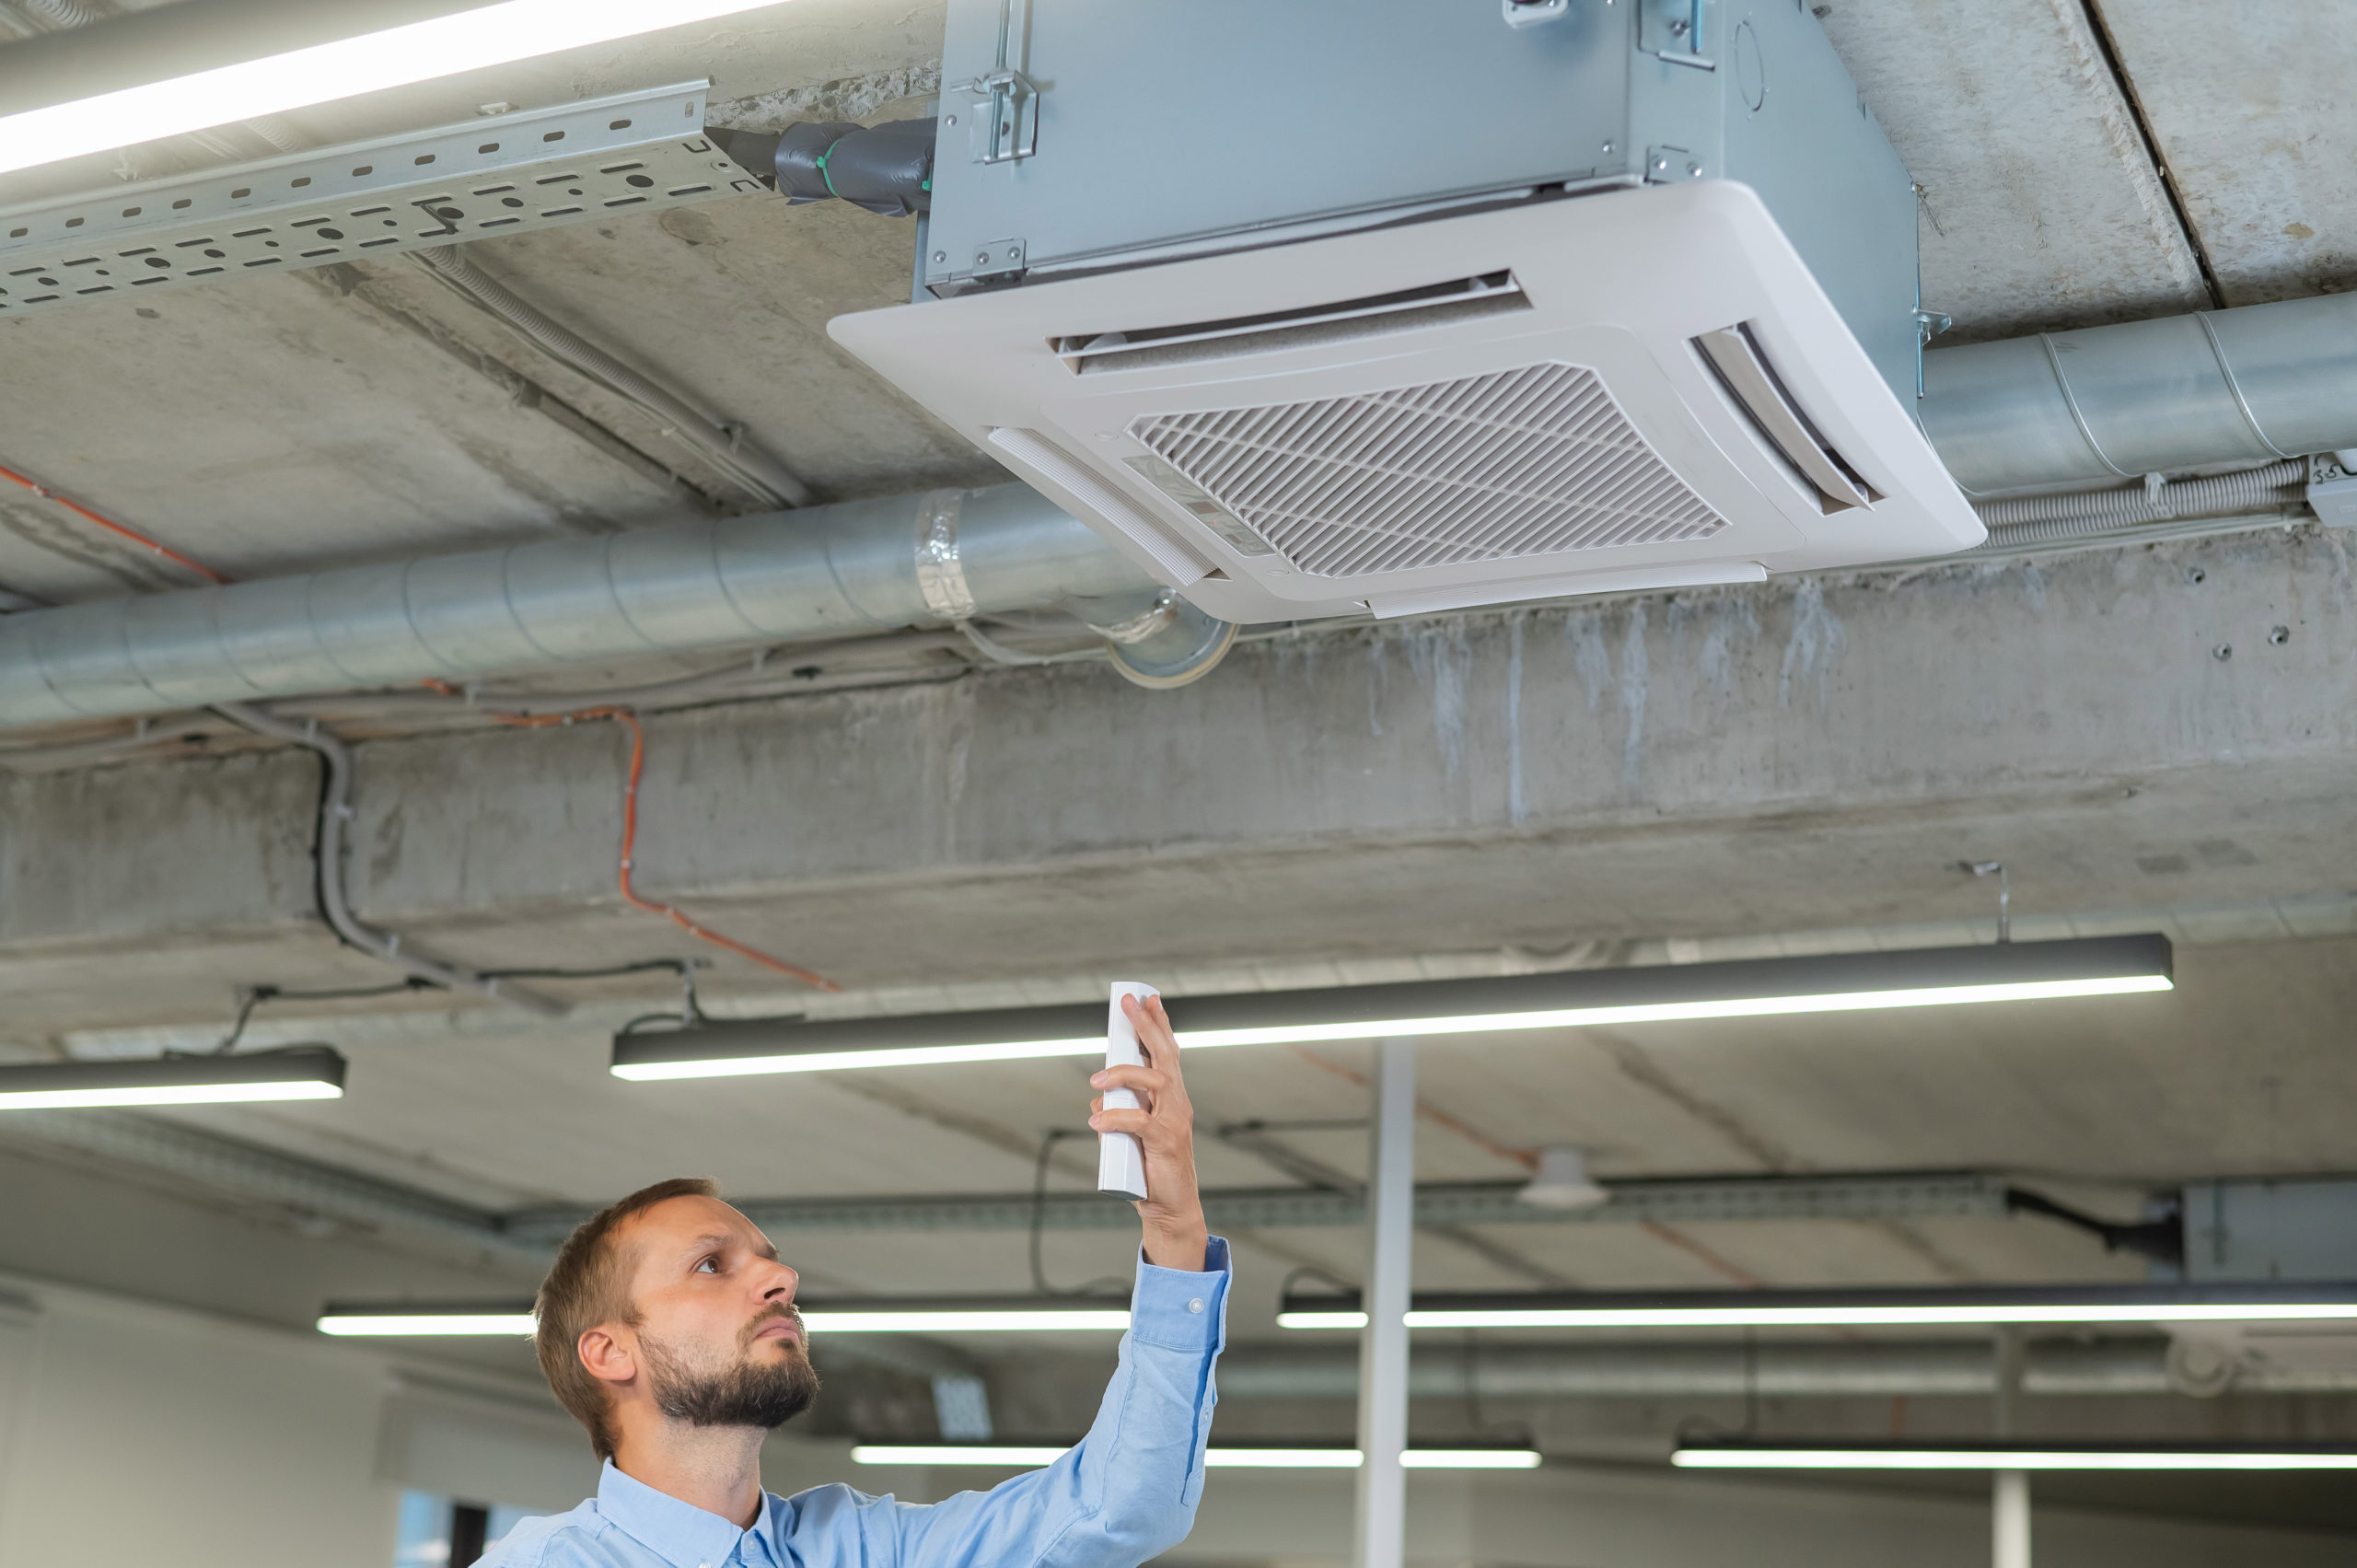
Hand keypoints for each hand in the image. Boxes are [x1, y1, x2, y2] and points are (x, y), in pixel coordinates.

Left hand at [1090, 993, 1208, 1272]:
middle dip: (1147, 1026)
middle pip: (1166, 1056)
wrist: (1169, 1208)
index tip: (1149, 999)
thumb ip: (1117, 1112)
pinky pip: (1139, 1122)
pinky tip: (1096, 1124)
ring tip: (1097, 1077)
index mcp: (1172, 1098)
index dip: (1160, 1025)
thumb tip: (1098, 1099)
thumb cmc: (1150, 1168)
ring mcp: (1175, 1121)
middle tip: (1129, 1003)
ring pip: (1155, 1081)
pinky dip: (1115, 1119)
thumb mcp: (1129, 1134)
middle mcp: (1178, 1103)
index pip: (1168, 1053)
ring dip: (1124, 1073)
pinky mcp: (1165, 1142)